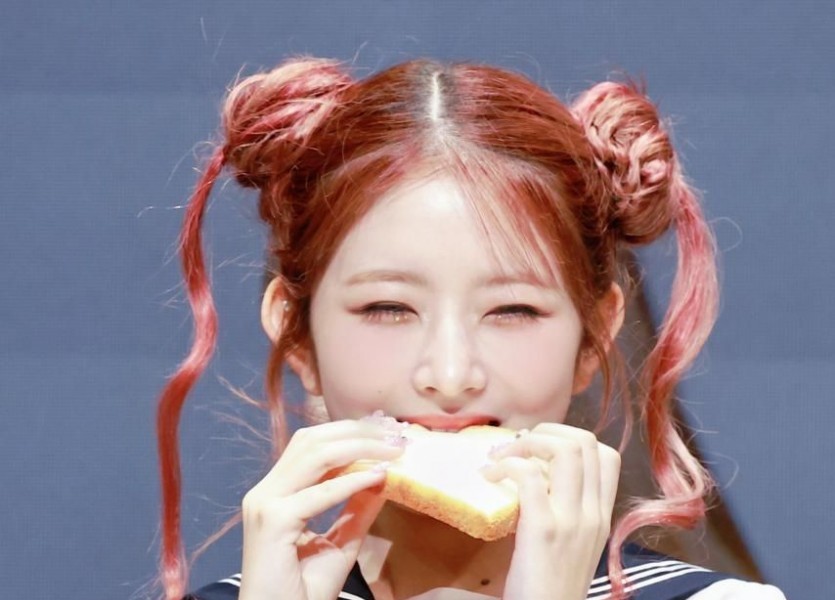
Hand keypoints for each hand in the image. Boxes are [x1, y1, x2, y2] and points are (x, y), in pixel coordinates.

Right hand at [238, 419, 406, 599]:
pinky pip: (319, 493)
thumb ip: (358, 508)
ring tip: (391, 448)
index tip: (388, 430)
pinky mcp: (272, 522)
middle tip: (395, 433)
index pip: (312, 444)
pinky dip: (351, 481)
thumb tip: (383, 475)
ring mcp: (264, 504)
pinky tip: (378, 476)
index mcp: (276, 491)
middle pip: (312, 439)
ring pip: (314, 455)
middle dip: (357, 432)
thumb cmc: (305, 590)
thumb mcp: (341, 541)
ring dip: (359, 447)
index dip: (350, 432)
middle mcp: (265, 491)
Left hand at [482, 423, 620, 599]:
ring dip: (526, 443)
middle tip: (517, 446)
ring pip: (564, 449)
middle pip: (585, 442)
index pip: (607, 456)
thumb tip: (536, 474)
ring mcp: (572, 520)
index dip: (572, 439)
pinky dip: (506, 465)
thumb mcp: (572, 545)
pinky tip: (489, 476)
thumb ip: (566, 511)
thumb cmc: (550, 587)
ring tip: (501, 457)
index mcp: (602, 516)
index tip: (540, 450)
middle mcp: (593, 514)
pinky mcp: (544, 529)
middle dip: (546, 431)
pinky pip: (530, 475)